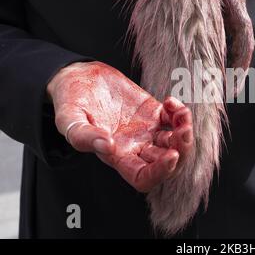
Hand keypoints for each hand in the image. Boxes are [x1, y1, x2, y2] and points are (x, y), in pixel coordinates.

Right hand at [47, 62, 193, 191]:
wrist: (80, 78)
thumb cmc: (71, 102)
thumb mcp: (69, 120)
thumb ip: (84, 136)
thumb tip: (107, 146)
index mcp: (117, 157)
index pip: (144, 177)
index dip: (160, 172)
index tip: (171, 156)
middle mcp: (136, 147)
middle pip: (168, 162)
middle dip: (182, 150)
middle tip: (183, 132)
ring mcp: (148, 130)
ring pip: (175, 141)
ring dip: (184, 130)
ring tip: (182, 113)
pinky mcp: (154, 112)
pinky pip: (174, 118)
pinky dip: (179, 112)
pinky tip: (170, 101)